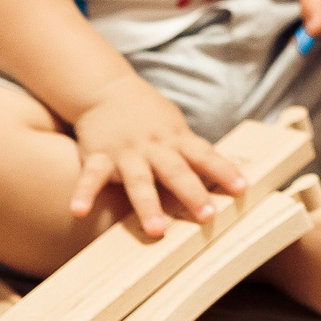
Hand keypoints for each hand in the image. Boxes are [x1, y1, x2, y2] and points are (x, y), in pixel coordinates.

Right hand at [67, 74, 247, 237]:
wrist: (107, 89)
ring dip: (148, 205)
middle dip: (192, 193)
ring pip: (138, 180)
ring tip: (156, 230)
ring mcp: (125, 152)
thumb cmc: (148, 115)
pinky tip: (78, 211)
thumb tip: (222, 176)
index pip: (205, 155)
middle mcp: (154, 146)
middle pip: (176, 171)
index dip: (224, 171)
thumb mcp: (175, 127)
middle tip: (207, 216)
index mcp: (176, 139)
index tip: (242, 189)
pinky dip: (83, 193)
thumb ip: (191, 151)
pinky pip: (90, 177)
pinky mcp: (98, 156)